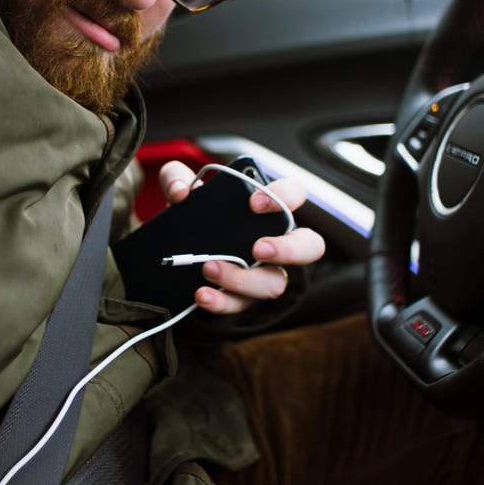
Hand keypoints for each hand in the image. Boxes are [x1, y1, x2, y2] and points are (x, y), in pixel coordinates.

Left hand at [158, 160, 325, 314]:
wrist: (173, 252)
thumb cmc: (193, 214)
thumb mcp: (182, 189)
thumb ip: (176, 178)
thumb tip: (180, 193)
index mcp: (269, 208)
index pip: (294, 193)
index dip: (284, 196)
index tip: (253, 203)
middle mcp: (277, 240)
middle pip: (310, 246)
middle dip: (288, 249)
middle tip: (258, 248)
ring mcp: (264, 273)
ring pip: (274, 284)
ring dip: (242, 278)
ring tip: (209, 268)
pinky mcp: (243, 298)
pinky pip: (240, 306)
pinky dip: (221, 302)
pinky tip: (201, 294)